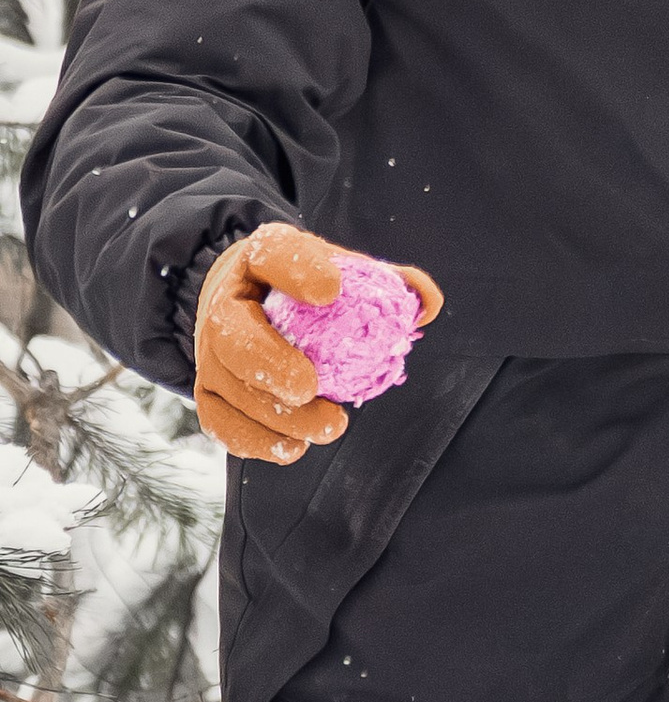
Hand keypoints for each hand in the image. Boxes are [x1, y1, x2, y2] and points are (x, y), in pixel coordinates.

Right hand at [193, 223, 442, 464]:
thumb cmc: (310, 289)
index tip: (331, 291)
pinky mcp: (207, 391)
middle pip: (233, 335)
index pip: (272, 254)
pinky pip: (219, 421)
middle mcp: (224, 304)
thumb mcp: (343, 271)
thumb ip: (388, 282)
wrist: (254, 302)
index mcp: (261, 259)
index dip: (298, 270)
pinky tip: (293, 447)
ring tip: (327, 426)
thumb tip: (427, 303)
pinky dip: (253, 440)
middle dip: (269, 364)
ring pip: (229, 388)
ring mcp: (210, 352)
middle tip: (308, 386)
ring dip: (275, 416)